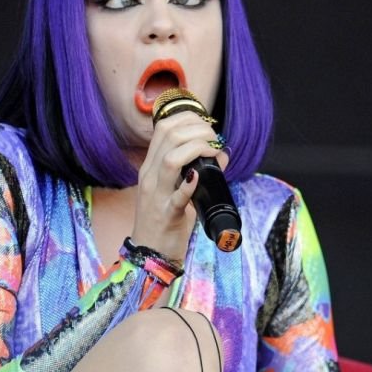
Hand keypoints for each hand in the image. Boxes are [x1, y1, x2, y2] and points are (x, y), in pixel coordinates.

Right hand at [131, 111, 228, 262]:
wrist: (150, 253)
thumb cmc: (165, 219)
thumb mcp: (178, 190)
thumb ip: (197, 171)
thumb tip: (222, 154)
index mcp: (150, 167)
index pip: (163, 128)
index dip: (188, 119)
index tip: (206, 126)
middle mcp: (150, 176)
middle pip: (168, 137)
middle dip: (197, 130)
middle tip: (214, 138)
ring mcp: (156, 195)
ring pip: (170, 160)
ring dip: (196, 148)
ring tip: (212, 151)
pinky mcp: (167, 215)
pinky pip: (177, 197)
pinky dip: (189, 184)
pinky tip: (199, 176)